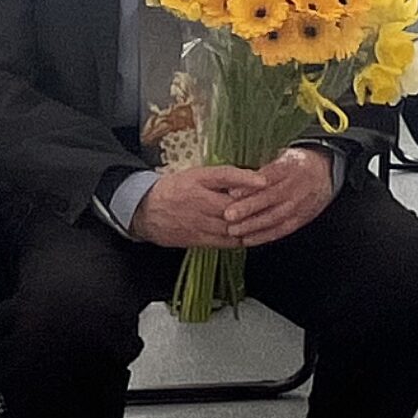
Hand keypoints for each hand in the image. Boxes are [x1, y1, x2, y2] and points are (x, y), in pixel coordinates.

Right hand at [128, 165, 261, 248]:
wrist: (145, 211)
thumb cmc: (173, 189)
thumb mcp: (195, 175)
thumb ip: (222, 176)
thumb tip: (251, 176)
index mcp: (197, 181)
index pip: (224, 176)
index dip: (246, 178)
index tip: (264, 180)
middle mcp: (199, 202)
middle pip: (232, 207)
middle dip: (254, 208)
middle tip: (273, 205)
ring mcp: (198, 223)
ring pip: (231, 227)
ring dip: (250, 226)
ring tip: (267, 222)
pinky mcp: (198, 239)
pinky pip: (224, 242)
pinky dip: (240, 239)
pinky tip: (251, 235)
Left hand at [220, 147, 338, 247]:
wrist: (325, 174)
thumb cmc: (296, 165)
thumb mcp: (283, 157)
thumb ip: (262, 169)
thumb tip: (234, 180)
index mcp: (290, 167)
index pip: (269, 176)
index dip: (250, 186)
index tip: (232, 192)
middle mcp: (297, 186)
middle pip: (271, 198)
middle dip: (249, 208)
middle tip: (228, 215)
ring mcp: (300, 204)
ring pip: (276, 217)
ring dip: (253, 225)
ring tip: (234, 230)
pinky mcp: (301, 219)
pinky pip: (282, 229)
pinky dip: (264, 236)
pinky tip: (248, 239)